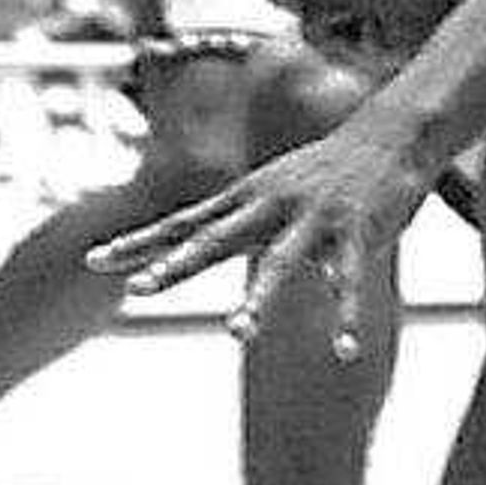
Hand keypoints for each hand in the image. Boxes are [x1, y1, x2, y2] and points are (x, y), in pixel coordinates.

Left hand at [88, 102, 438, 355]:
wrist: (392, 134)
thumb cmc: (325, 169)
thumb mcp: (272, 189)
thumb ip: (238, 221)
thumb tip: (196, 248)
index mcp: (245, 198)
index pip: (182, 223)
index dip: (139, 243)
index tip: (93, 260)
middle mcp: (271, 204)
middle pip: (215, 239)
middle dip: (176, 266)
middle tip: (137, 291)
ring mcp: (313, 217)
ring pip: (280, 262)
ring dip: (259, 298)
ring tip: (237, 333)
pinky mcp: (356, 229)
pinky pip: (349, 280)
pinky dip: (347, 316)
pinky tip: (344, 350)